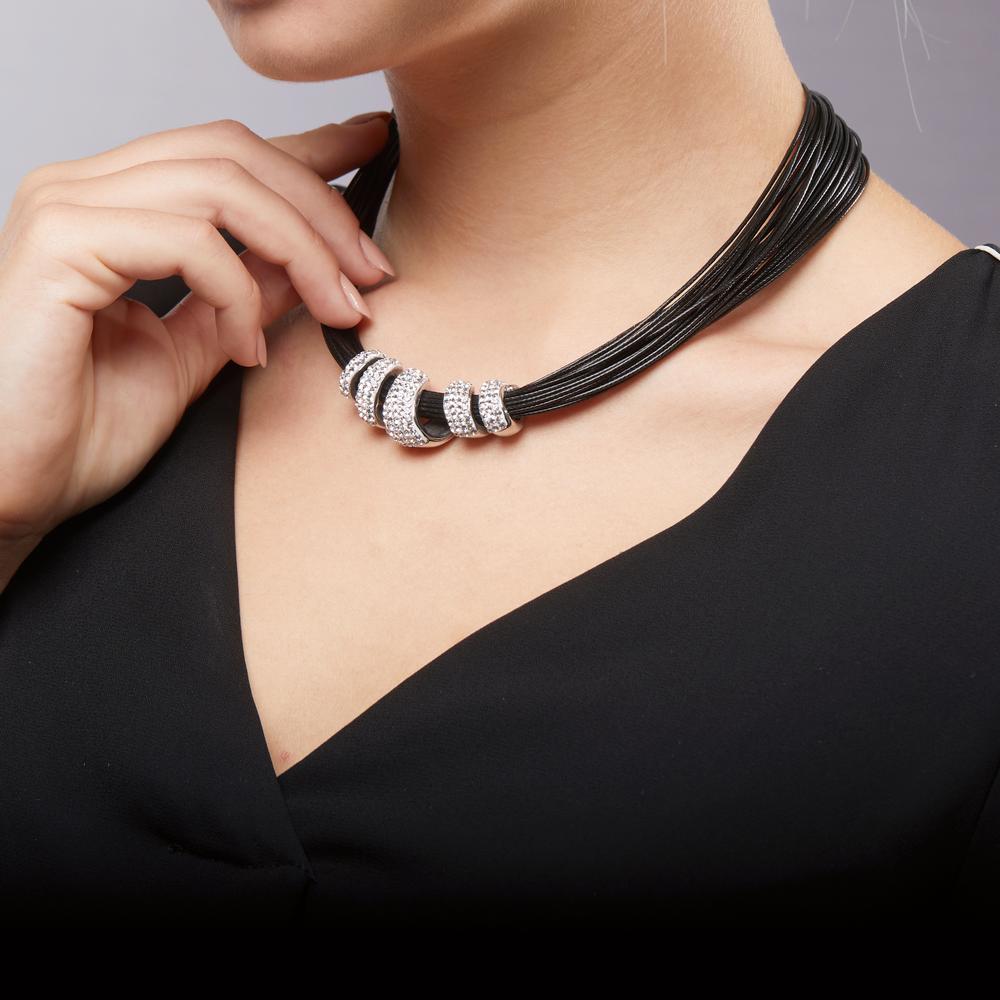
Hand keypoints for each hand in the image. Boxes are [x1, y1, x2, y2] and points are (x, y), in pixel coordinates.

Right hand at [0, 112, 394, 549]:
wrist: (16, 488)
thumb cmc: (81, 428)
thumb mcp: (195, 352)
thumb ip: (244, 297)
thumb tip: (306, 262)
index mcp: (114, 206)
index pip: (223, 152)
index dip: (307, 148)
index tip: (371, 152)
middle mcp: (85, 190)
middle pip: (232, 152)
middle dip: (322, 211)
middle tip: (372, 273)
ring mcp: (66, 208)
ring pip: (220, 185)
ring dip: (300, 250)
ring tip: (335, 310)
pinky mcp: (60, 244)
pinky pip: (188, 239)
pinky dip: (239, 293)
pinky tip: (247, 348)